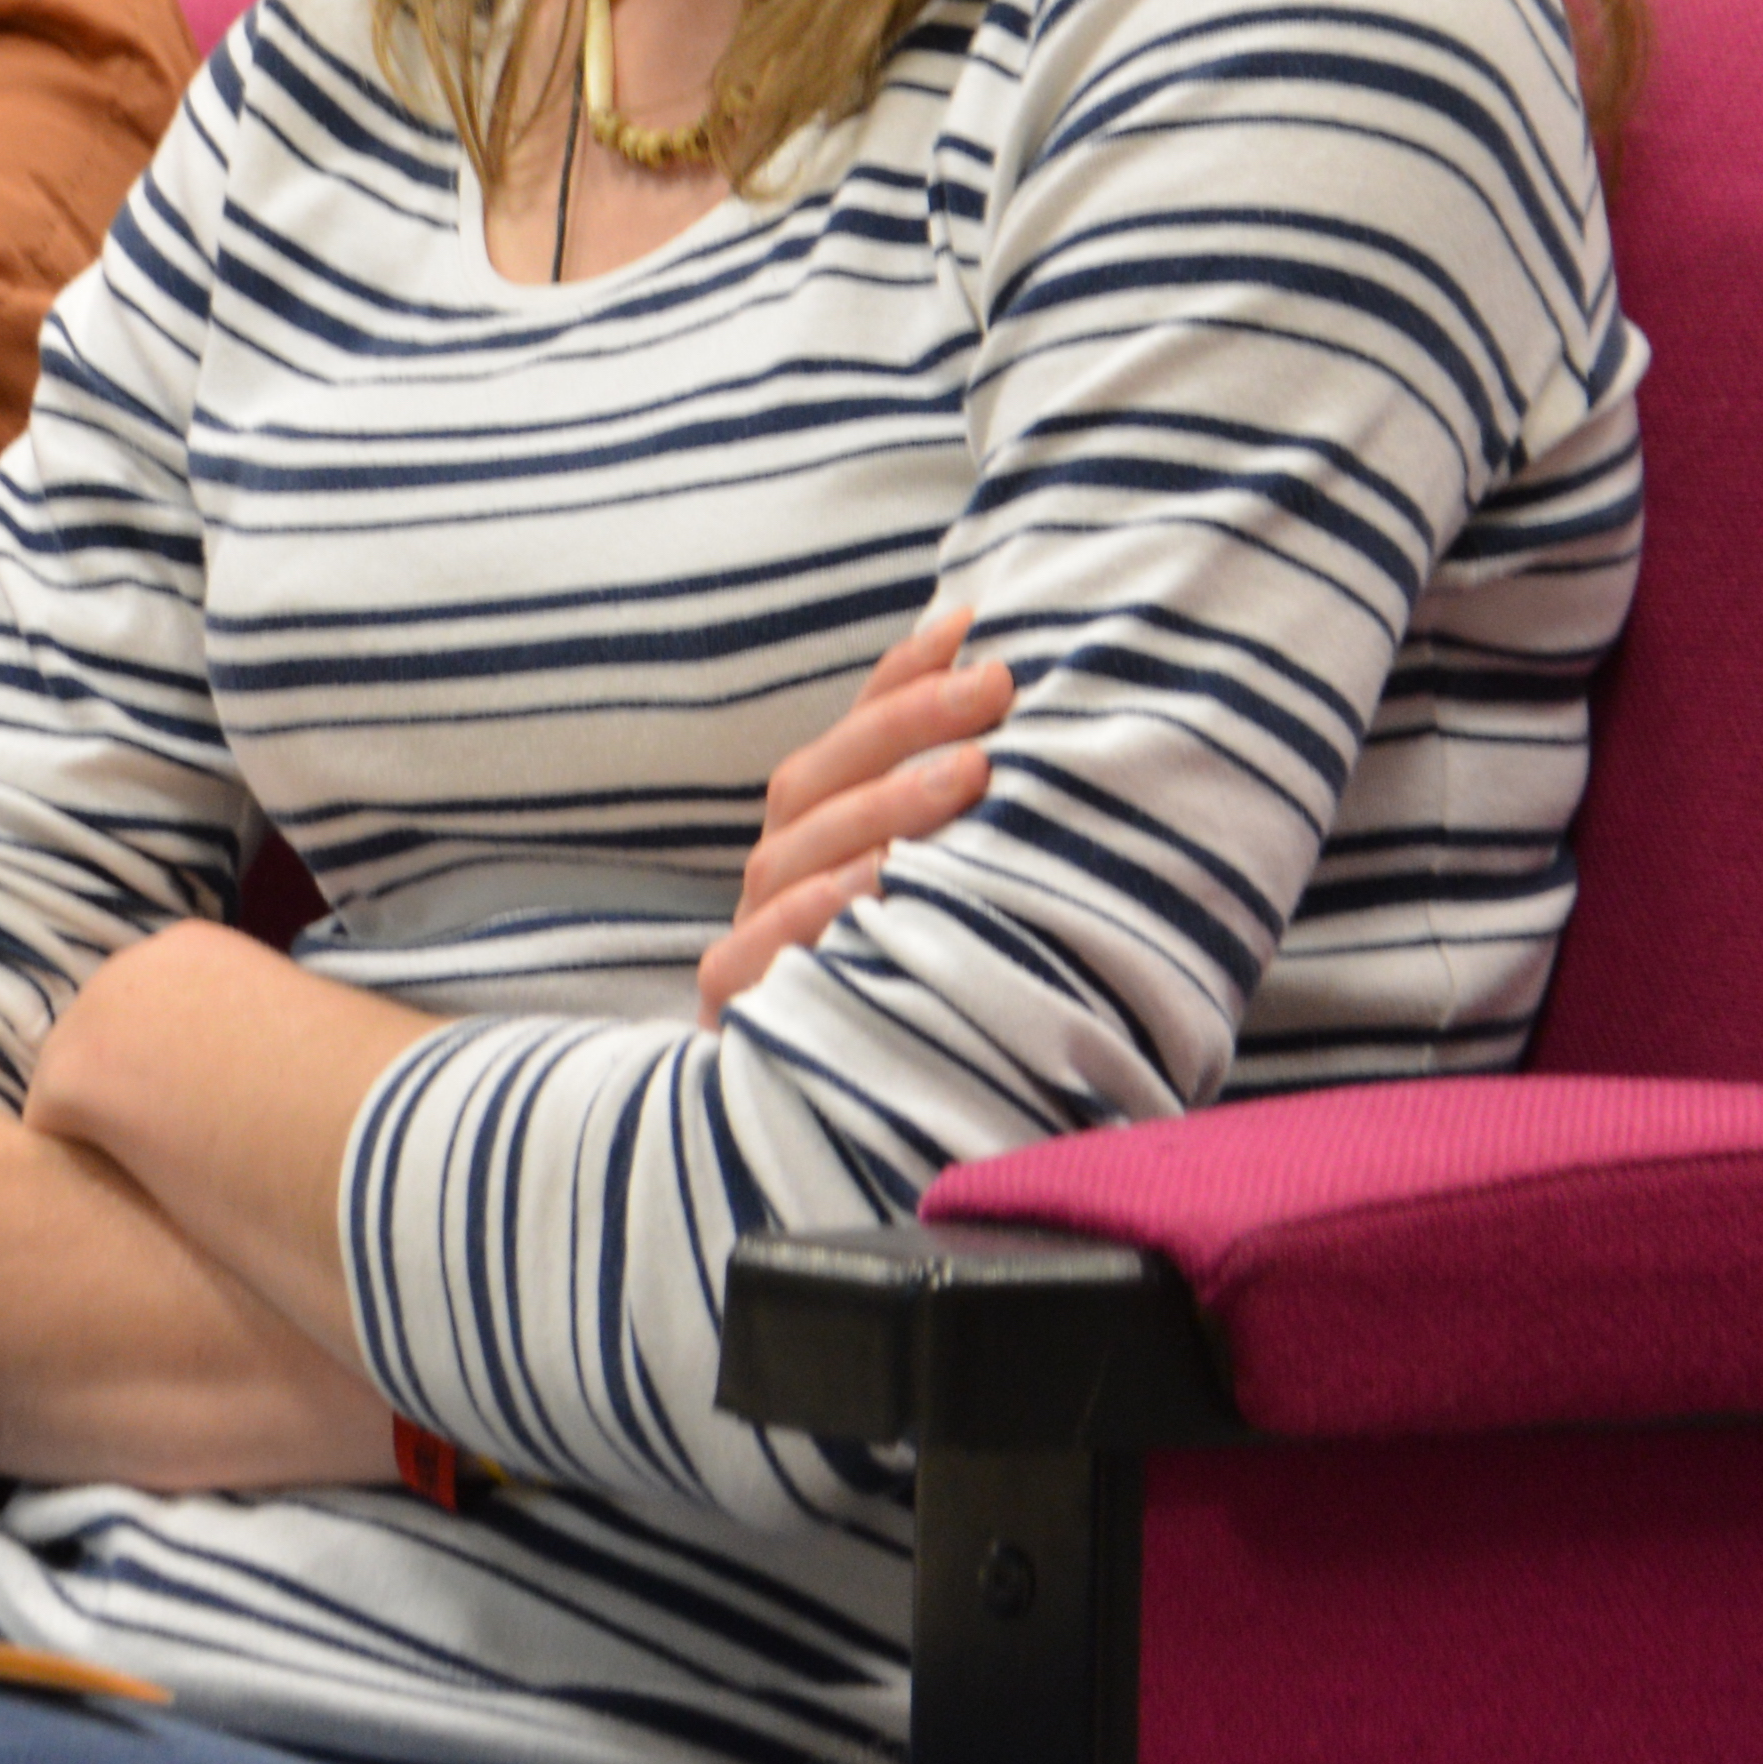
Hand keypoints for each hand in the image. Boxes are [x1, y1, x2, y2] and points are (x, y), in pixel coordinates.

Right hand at [694, 602, 1009, 1025]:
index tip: (971, 629)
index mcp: (818, 834)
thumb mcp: (949, 901)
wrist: (843, 1133)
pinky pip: (751, 955)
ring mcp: (749, 938)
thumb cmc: (914, 995)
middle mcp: (778, 873)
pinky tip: (868, 887)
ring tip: (963, 778)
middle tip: (995, 690)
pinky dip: (805, 918)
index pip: (852, 736)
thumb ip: (965, 820)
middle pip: (819, 781)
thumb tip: (1029, 721)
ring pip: (792, 856)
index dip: (902, 678)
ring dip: (877, 810)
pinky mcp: (733, 1010)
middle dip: (907, 726)